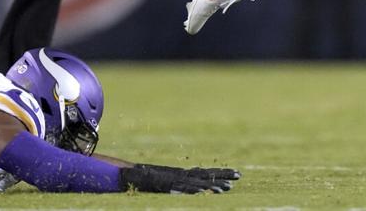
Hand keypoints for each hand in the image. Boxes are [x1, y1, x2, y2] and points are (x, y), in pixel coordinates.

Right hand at [118, 163, 236, 193]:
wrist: (125, 175)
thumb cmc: (143, 178)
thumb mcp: (165, 181)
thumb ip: (177, 182)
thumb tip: (193, 186)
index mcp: (180, 174)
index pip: (204, 172)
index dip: (220, 173)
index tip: (237, 174)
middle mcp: (179, 175)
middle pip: (204, 174)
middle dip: (222, 175)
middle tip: (239, 176)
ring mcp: (172, 179)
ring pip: (195, 182)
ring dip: (211, 186)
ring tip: (226, 190)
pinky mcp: (164, 184)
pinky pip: (180, 188)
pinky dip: (192, 190)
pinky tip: (203, 193)